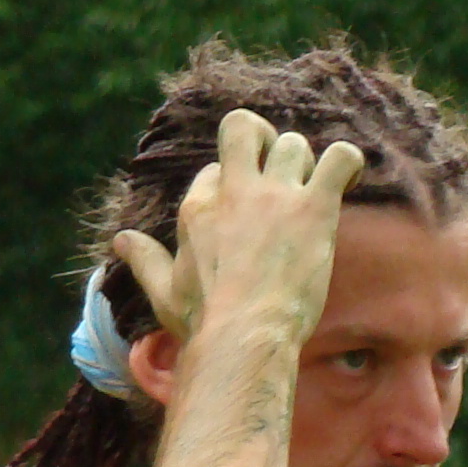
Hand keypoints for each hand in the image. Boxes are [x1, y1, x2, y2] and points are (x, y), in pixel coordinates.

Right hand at [109, 108, 364, 351]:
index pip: (214, 170)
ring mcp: (275, 196)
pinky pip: (340, 158)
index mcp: (198, 208)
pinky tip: (345, 181)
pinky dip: (347, 162)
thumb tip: (120, 240)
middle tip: (276, 169)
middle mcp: (234, 191)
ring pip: (294, 143)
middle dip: (262, 139)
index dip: (228, 187)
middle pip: (245, 128)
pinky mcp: (314, 208)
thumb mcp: (163, 292)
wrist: (244, 338)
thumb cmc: (204, 323)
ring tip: (310, 193)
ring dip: (303, 163)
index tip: (240, 217)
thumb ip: (144, 259)